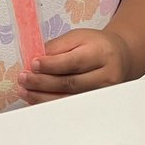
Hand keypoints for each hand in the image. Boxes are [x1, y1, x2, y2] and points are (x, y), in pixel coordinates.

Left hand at [16, 29, 132, 103]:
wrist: (120, 58)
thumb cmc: (96, 46)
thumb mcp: (79, 37)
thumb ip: (58, 47)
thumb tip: (35, 59)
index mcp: (102, 53)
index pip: (74, 62)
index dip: (51, 65)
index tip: (32, 64)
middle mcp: (106, 75)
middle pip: (71, 83)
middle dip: (43, 82)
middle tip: (23, 79)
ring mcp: (102, 93)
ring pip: (69, 99)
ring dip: (43, 97)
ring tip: (25, 90)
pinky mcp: (97, 105)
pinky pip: (70, 107)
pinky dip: (51, 104)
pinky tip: (37, 99)